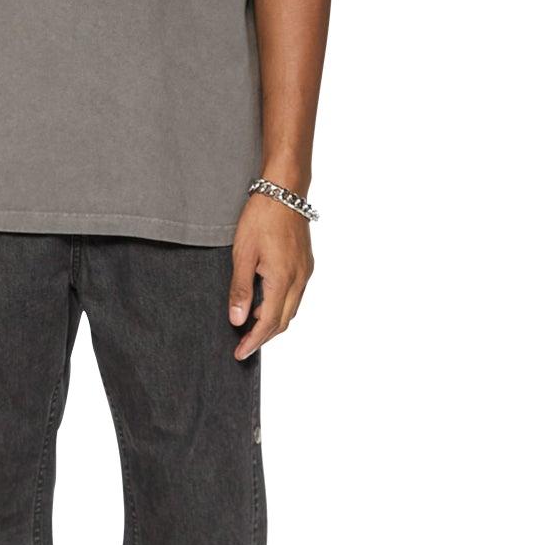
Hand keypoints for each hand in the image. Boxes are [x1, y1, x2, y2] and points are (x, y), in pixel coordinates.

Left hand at [228, 191, 313, 359]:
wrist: (284, 191)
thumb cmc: (261, 217)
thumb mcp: (242, 254)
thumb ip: (240, 289)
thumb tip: (238, 320)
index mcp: (283, 279)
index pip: (268, 323)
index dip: (253, 341)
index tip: (239, 353)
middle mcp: (299, 279)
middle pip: (283, 321)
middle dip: (263, 337)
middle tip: (243, 346)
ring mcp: (305, 271)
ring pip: (290, 309)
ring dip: (272, 321)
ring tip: (250, 325)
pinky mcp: (306, 264)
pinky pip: (295, 294)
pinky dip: (280, 305)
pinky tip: (264, 301)